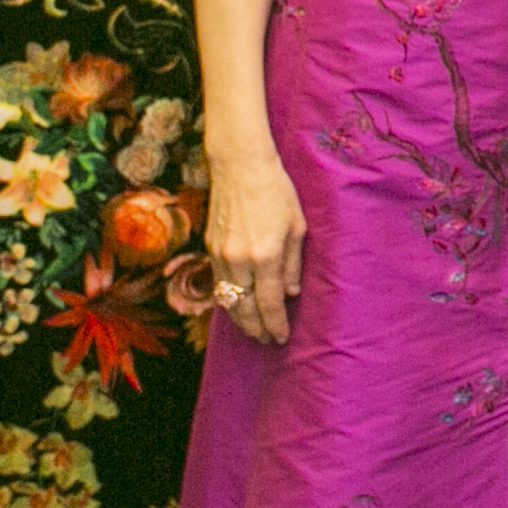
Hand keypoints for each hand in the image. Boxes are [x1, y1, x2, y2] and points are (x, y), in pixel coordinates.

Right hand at [205, 143, 307, 348]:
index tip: (281, 337)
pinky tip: (237, 306)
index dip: (275, 323)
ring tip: (252, 330)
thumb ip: (294, 263)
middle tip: (266, 340)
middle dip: (256, 328)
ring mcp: (220, 255)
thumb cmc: (276, 191)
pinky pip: (217, 284)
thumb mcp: (297, 226)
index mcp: (265, 255)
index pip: (269, 302)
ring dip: (240, 319)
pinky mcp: (210, 248)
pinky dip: (227, 300)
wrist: (240, 166)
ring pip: (227, 299)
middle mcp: (239, 260)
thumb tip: (290, 293)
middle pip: (244, 308)